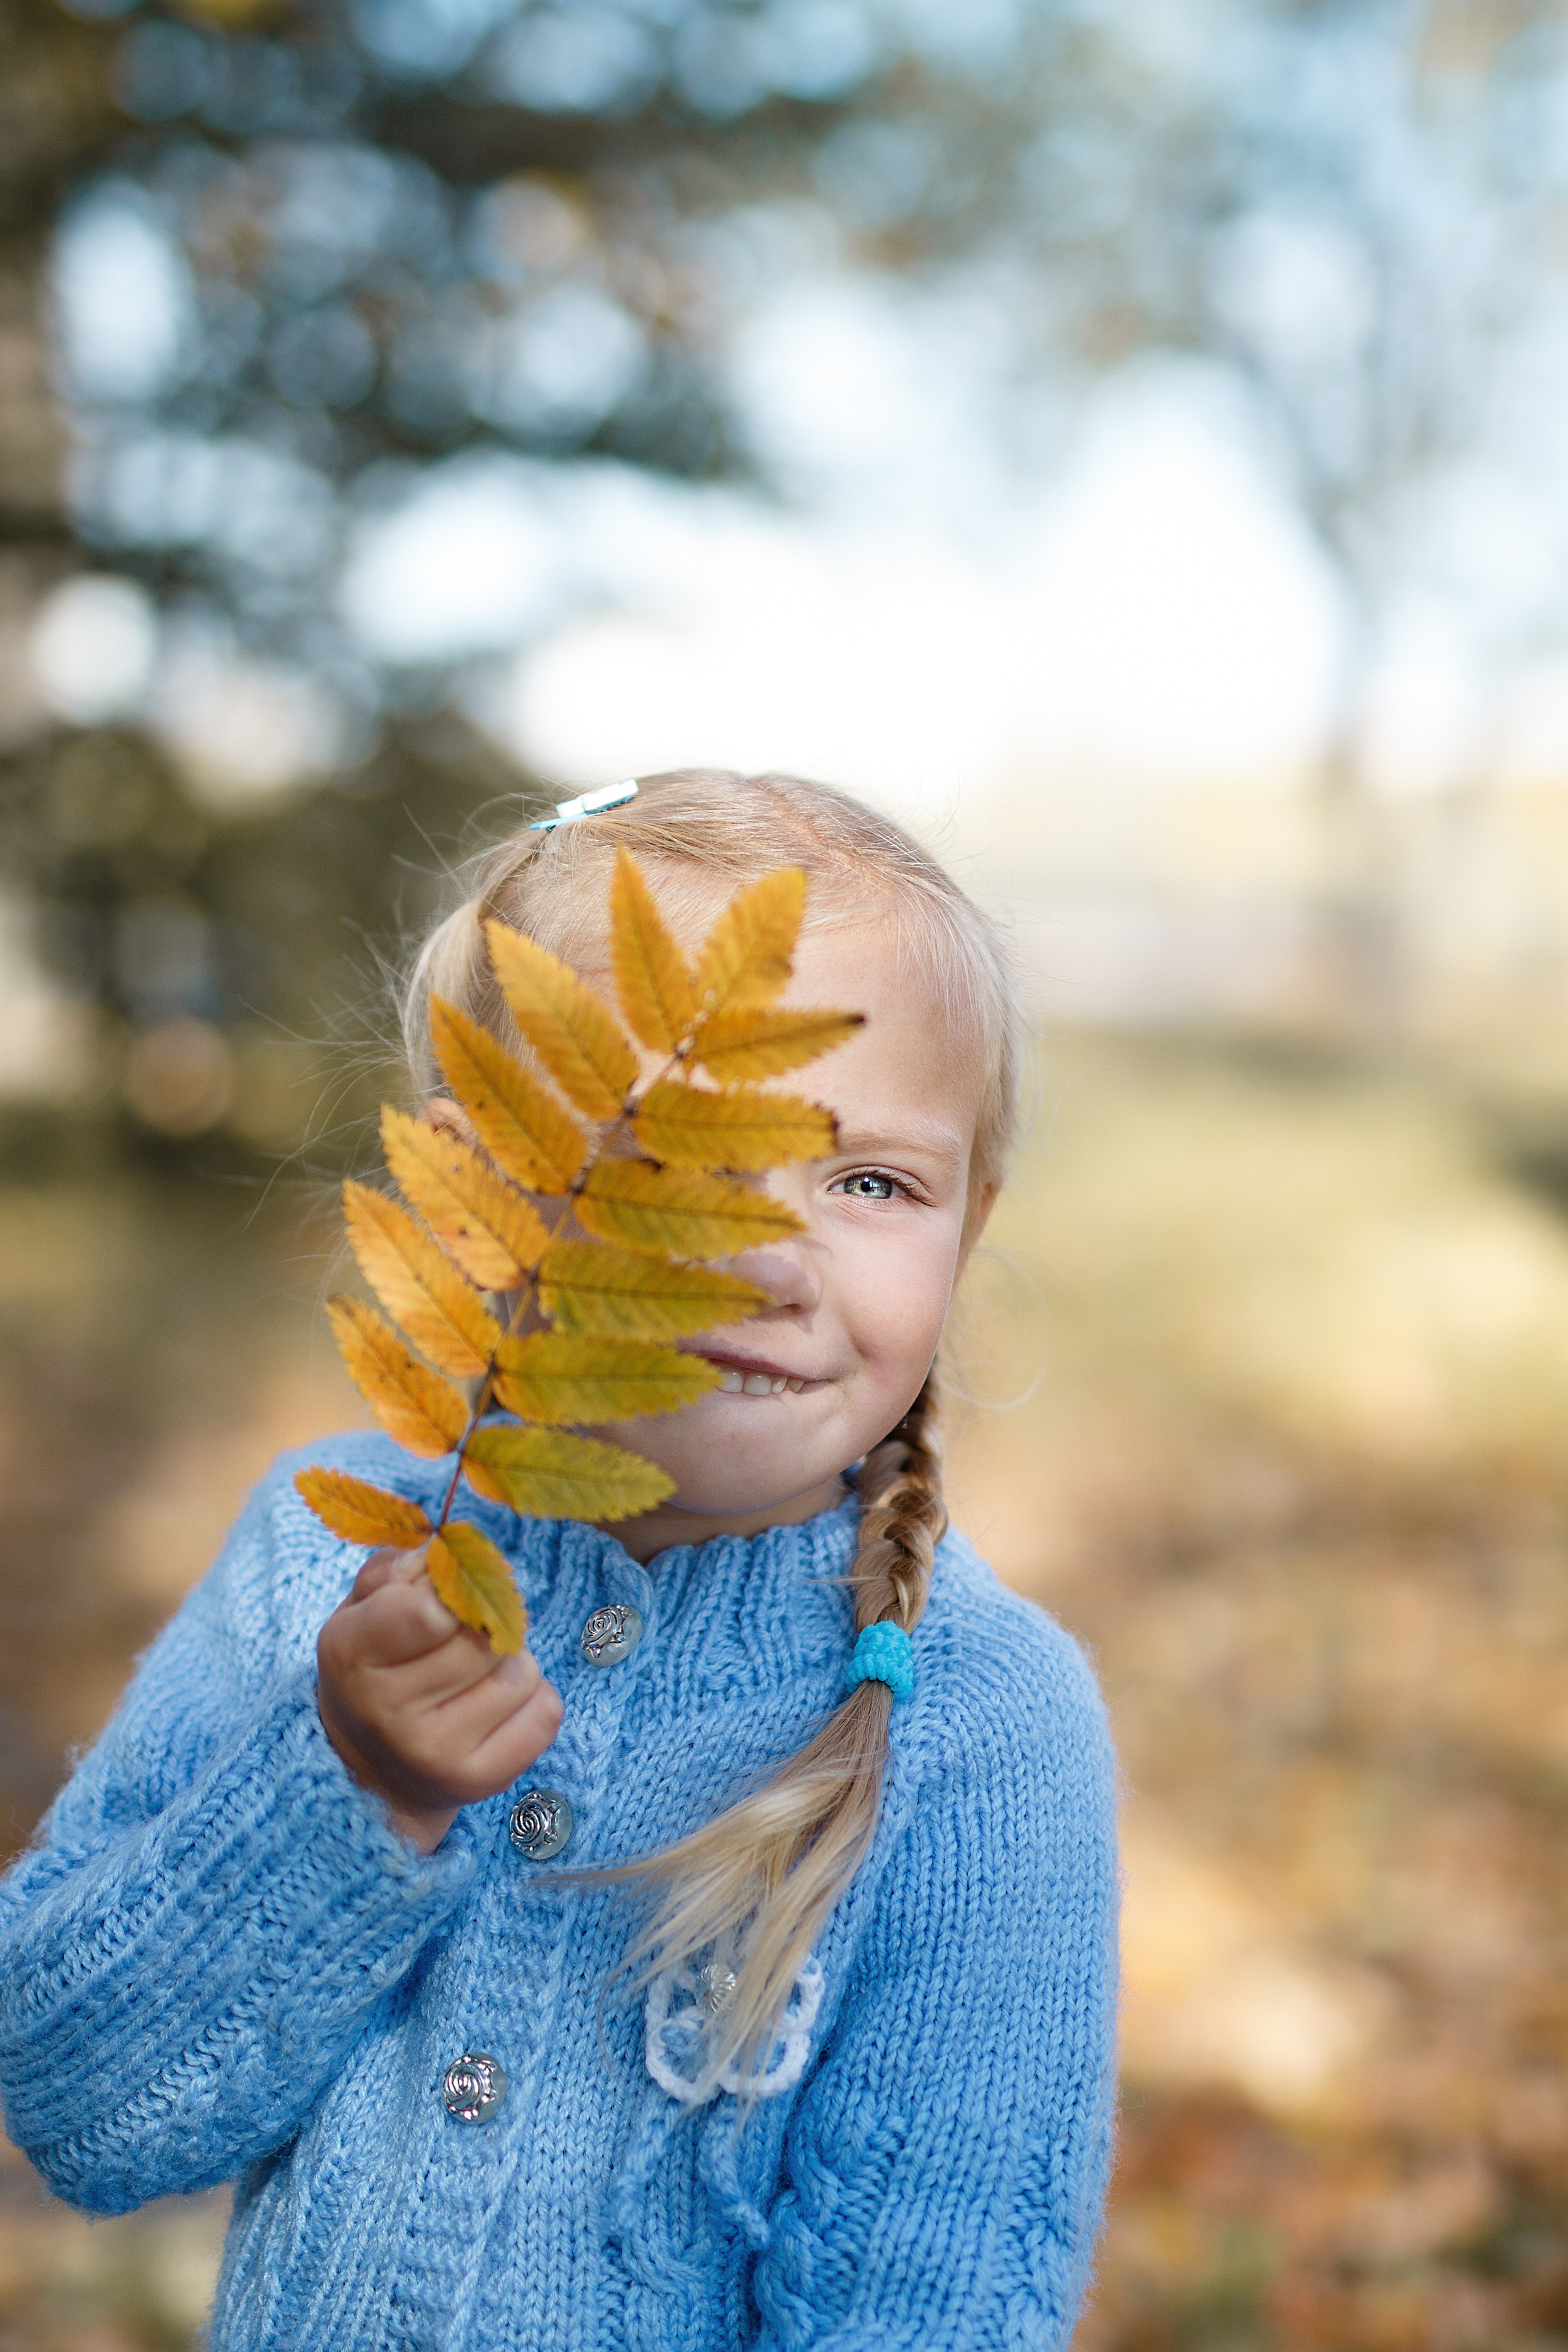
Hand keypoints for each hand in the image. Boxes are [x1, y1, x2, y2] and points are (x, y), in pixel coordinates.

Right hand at [316, 1544, 562, 1853]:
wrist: (372, 1769)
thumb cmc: (375, 1667)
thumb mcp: (363, 1608)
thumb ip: (397, 1567)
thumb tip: (448, 1551)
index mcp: (351, 1653)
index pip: (431, 1607)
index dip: (452, 1591)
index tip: (444, 1599)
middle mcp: (387, 1711)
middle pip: (484, 1638)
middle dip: (486, 1626)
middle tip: (462, 1640)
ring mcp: (434, 1753)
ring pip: (521, 1671)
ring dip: (510, 1662)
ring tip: (474, 1678)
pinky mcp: (479, 1781)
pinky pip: (545, 1712)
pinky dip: (533, 1699)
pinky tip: (495, 1708)